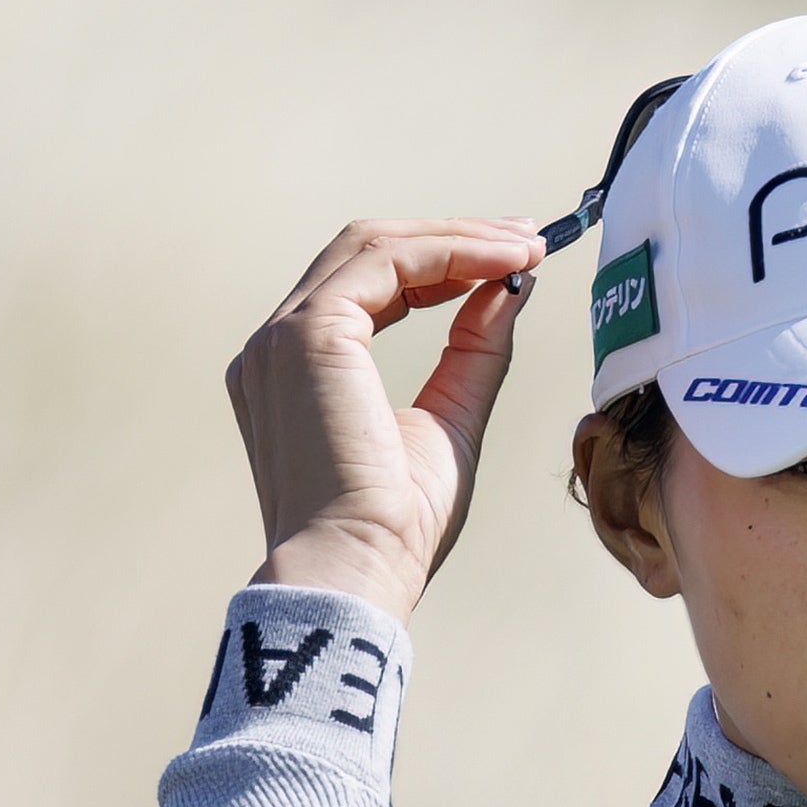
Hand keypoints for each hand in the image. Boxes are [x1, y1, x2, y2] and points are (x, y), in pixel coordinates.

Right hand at [225, 217, 547, 623]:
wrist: (359, 568)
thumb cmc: (398, 525)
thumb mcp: (452, 420)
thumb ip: (475, 352)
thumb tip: (510, 289)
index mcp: (298, 370)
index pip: (369, 284)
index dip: (442, 262)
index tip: (510, 260)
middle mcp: (277, 345)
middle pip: (367, 252)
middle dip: (454, 237)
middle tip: (528, 237)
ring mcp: (283, 336)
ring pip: (374, 245)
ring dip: (457, 238)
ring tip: (525, 246)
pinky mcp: (307, 334)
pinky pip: (385, 261)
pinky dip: (448, 253)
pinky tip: (502, 264)